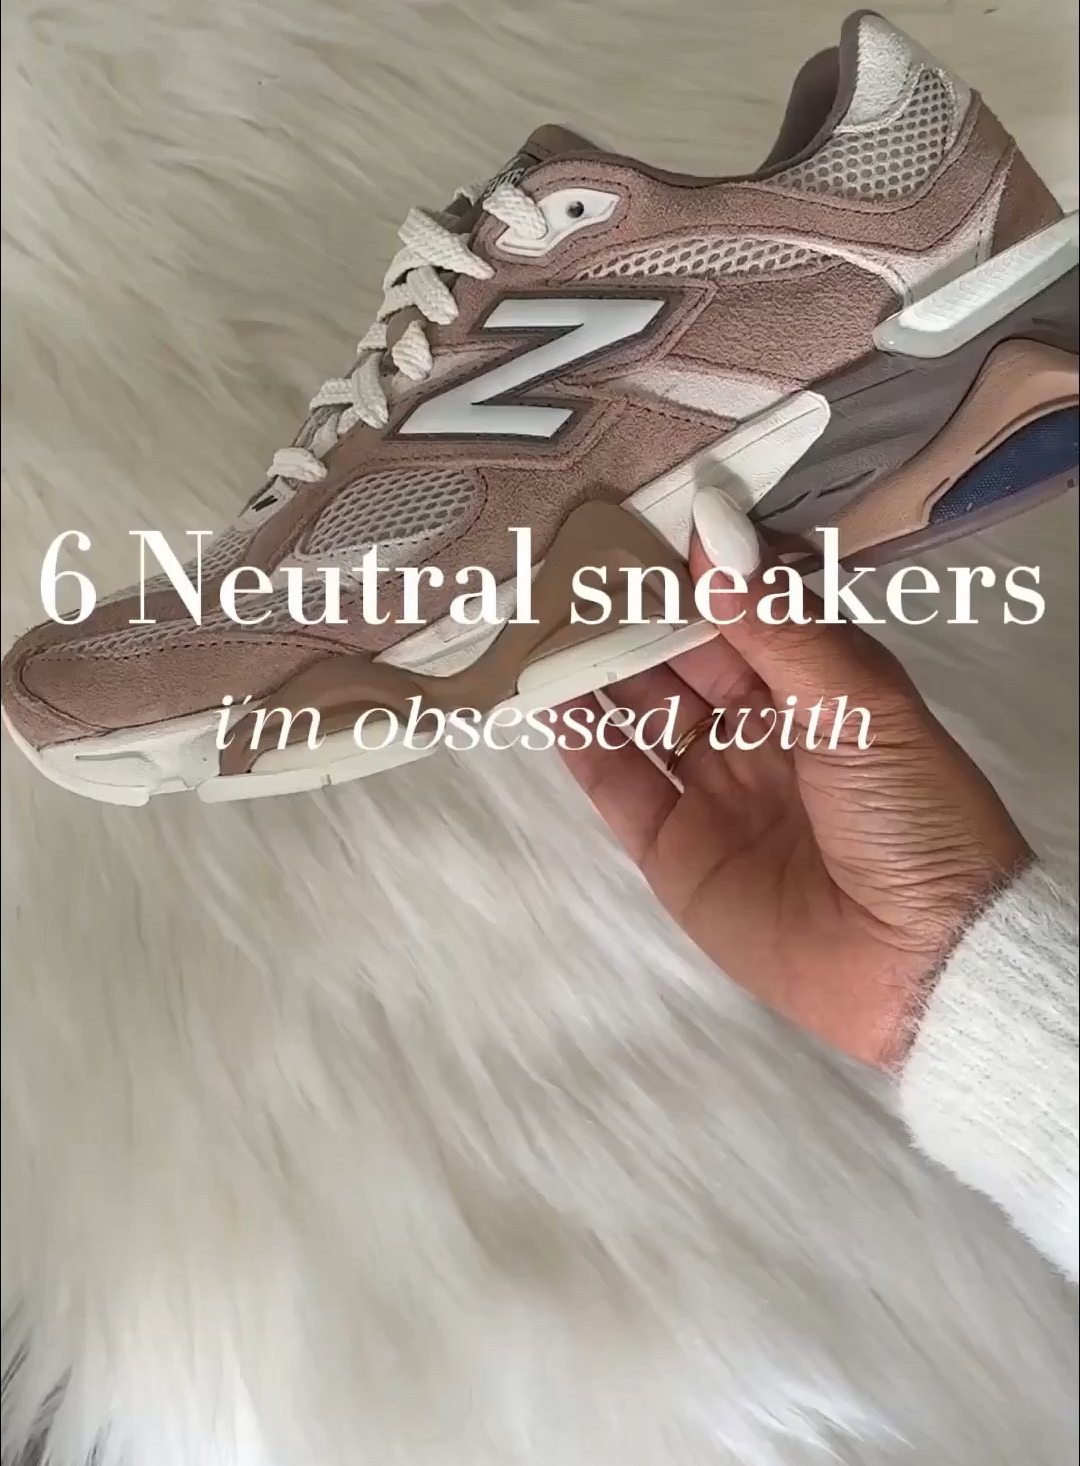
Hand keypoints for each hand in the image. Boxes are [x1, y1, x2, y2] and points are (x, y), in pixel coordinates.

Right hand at [557, 491, 1029, 1069]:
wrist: (923, 963)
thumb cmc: (914, 816)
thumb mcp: (859, 704)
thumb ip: (776, 621)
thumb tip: (711, 528)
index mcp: (819, 681)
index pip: (743, 603)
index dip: (694, 560)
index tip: (638, 502)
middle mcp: (760, 726)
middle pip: (681, 651)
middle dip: (632, 602)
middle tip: (568, 544)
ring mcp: (713, 786)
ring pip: (641, 708)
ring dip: (596, 660)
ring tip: (538, 602)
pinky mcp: (674, 849)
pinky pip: (618, 781)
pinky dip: (581, 736)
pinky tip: (544, 687)